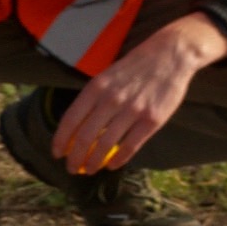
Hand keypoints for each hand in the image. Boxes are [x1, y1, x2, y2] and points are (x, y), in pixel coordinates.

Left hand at [53, 12, 226, 175]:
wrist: (169, 55)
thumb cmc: (134, 68)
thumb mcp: (107, 76)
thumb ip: (92, 99)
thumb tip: (76, 128)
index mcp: (96, 87)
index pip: (71, 120)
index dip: (60, 140)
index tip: (57, 153)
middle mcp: (111, 99)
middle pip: (85, 137)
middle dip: (75, 157)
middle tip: (72, 168)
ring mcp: (132, 110)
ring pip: (106, 145)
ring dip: (94, 162)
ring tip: (89, 170)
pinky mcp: (151, 120)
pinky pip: (130, 147)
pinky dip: (118, 160)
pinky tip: (112, 166)